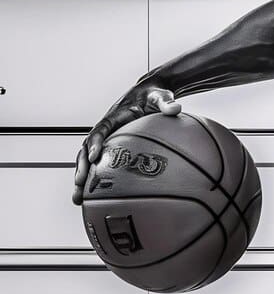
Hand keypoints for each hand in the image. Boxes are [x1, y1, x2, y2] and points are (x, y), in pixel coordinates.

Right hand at [71, 84, 180, 205]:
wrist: (150, 94)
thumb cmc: (154, 95)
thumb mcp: (161, 97)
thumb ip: (166, 103)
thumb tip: (175, 109)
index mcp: (113, 117)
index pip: (99, 131)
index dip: (95, 144)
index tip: (93, 157)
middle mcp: (105, 129)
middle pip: (86, 149)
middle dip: (81, 167)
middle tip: (80, 185)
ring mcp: (107, 140)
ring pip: (88, 160)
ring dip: (81, 178)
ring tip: (79, 199)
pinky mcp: (112, 147)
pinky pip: (100, 164)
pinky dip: (95, 180)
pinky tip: (95, 199)